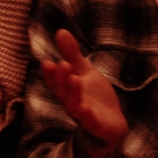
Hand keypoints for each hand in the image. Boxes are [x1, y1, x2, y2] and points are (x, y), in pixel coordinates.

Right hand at [42, 27, 127, 157]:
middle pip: (64, 93)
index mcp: (68, 91)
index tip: (46, 62)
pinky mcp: (97, 127)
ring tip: (75, 79)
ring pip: (75, 107)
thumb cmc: (94, 97)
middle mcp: (72, 104)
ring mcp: (84, 117)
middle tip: (63, 64)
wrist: (111, 124)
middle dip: (61, 80)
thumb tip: (60, 31)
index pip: (56, 82)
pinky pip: (91, 123)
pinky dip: (88, 117)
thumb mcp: (84, 72)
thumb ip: (72, 55)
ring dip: (73, 94)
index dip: (51, 74)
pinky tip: (86, 109)